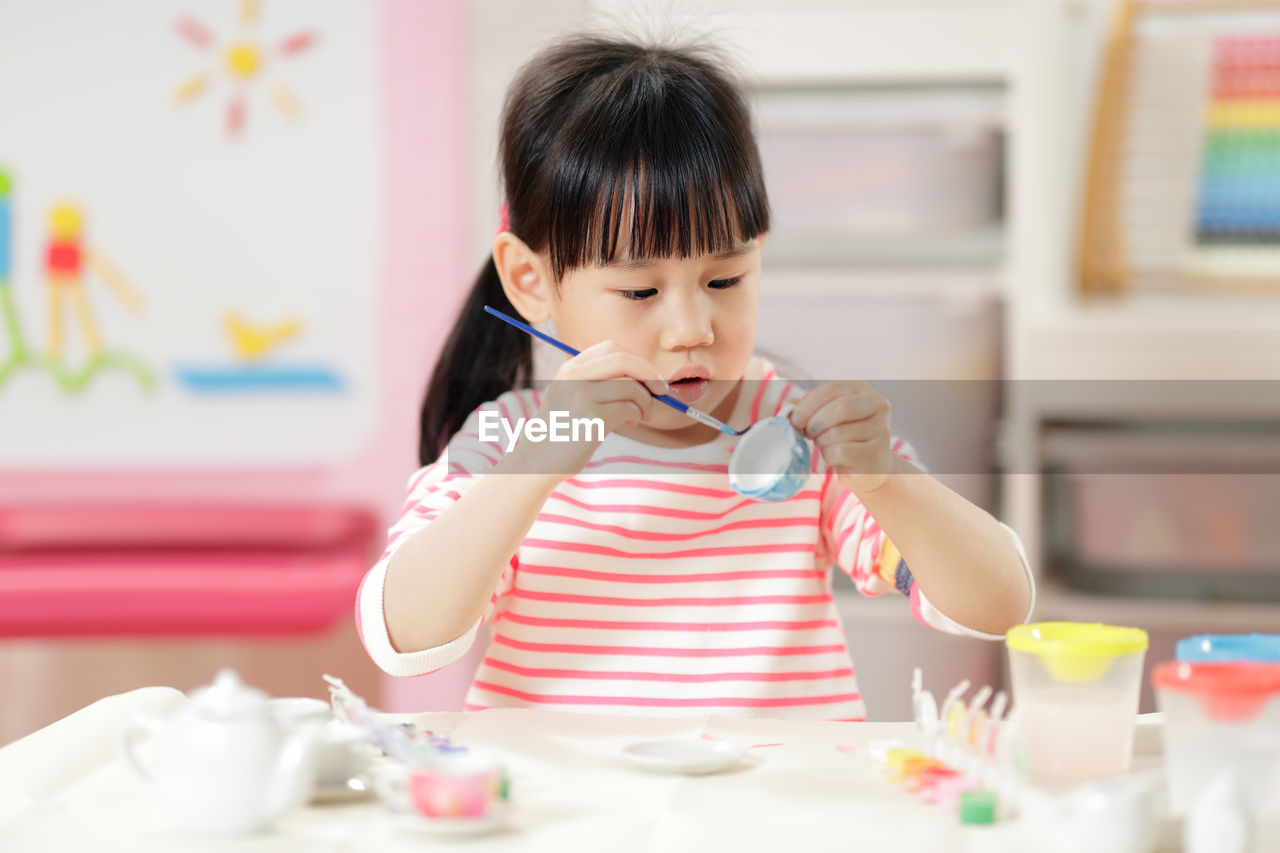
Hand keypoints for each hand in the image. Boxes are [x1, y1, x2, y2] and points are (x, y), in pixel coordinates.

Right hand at [509, 341, 667, 477]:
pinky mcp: (591, 417)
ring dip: (645, 402)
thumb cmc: (563, 432)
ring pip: (631, 386)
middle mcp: (574, 376)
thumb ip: (600, 383)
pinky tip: (629, 424)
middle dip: (650, 375)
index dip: (637, 361)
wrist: (537, 462)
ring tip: (643, 416)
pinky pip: (629, 409)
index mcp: (570, 368)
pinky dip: (636, 416)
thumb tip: (647, 380)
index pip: (612, 349)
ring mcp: (581, 395)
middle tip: (662, 391)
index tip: (649, 377)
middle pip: (625, 360)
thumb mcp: (573, 397)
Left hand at [789, 380, 895, 494]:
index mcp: (862, 390)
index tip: (795, 420)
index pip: (833, 389)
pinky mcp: (877, 454)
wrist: (869, 466)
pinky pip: (841, 452)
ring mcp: (882, 430)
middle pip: (840, 408)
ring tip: (825, 445)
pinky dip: (829, 456)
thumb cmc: (843, 437)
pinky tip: (833, 457)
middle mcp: (878, 405)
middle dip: (815, 423)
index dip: (809, 404)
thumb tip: (788, 406)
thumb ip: (806, 408)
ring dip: (822, 442)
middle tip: (807, 434)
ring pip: (838, 433)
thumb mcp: (824, 417)